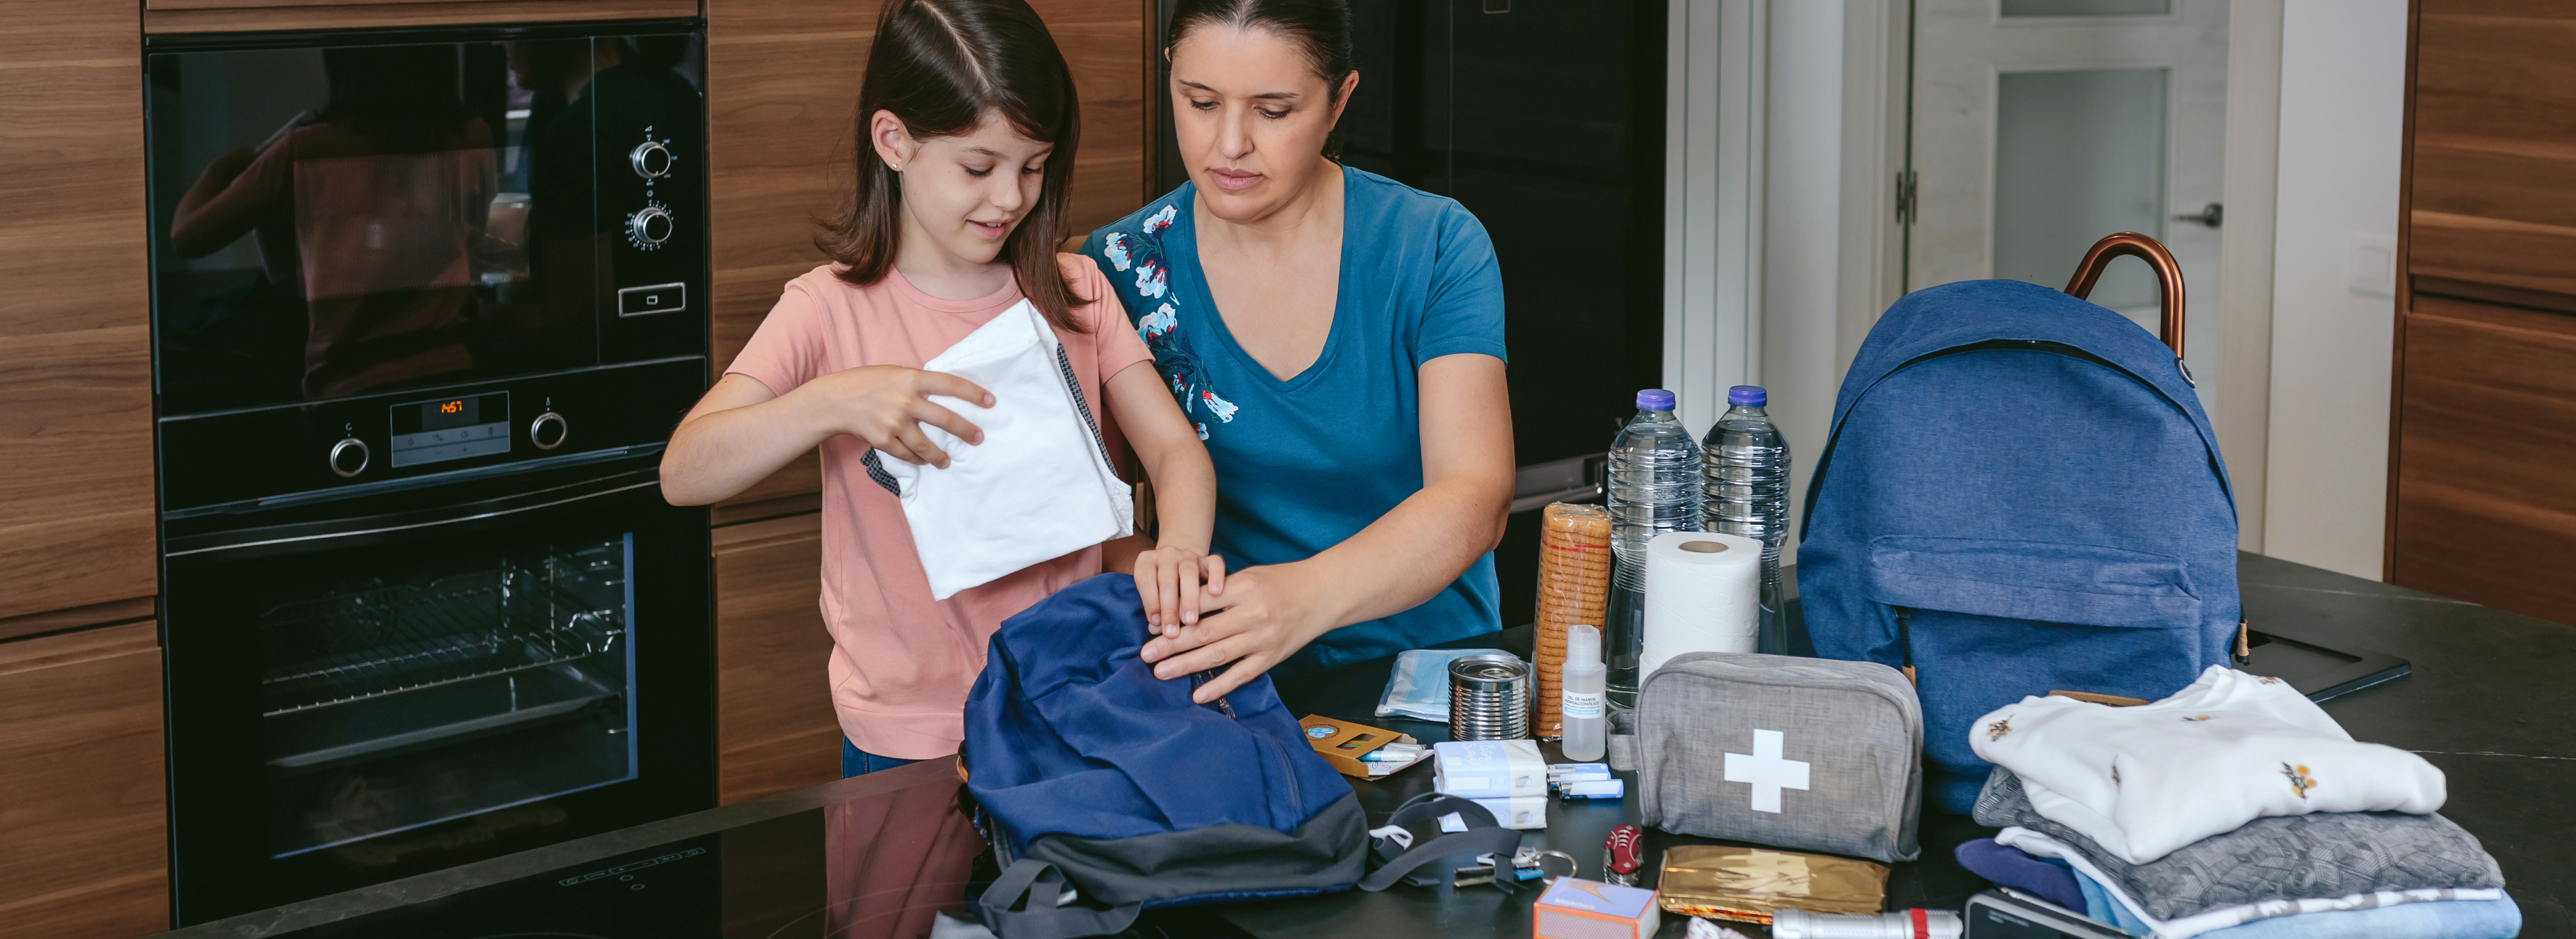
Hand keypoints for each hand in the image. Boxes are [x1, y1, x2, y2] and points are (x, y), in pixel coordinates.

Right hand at [796, 365, 991, 466]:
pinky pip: (907, 454)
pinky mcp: (882, 439)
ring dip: (940, 456)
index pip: (951, 384)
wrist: (834, 400)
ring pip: (926, 445)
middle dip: (966, 431)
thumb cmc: (866, 382)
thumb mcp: (894, 373)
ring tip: (947, 461)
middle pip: (946, 419)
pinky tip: (922, 461)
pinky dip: (916, 459)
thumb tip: (945, 393)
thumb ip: (917, 382)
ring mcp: (894, 421)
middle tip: (978, 439)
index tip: (991, 402)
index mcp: (911, 378)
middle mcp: (906, 399)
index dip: (973, 393)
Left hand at [1134, 547, 1225, 632]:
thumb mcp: (1152, 592)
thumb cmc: (1161, 586)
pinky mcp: (1207, 559)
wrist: (1178, 563)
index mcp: (1147, 561)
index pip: (1146, 579)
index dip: (1150, 602)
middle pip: (1167, 580)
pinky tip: (1216, 594)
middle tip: (1172, 631)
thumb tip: (1155, 628)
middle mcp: (1167, 555)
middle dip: (1169, 608)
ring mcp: (1188, 555)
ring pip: (1189, 573)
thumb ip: (1153, 608)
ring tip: (1191, 621)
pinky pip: (1214, 563)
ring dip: (1189, 599)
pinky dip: (1216, 577)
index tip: (1155, 623)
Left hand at [1140, 564, 1332, 702]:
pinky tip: (1197, 694)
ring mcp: (1262, 638)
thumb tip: (1182, 607)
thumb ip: (1220, 591)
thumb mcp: (1249, 576)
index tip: (1152, 624)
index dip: (1174, 613)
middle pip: (1203, 631)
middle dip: (1171, 643)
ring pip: (1217, 654)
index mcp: (1243, 588)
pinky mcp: (1271, 657)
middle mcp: (1252, 614)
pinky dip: (1219, 686)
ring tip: (1160, 673)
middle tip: (1145, 654)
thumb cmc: (1280, 582)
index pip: (1201, 601)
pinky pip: (1241, 675)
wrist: (1322, 594)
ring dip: (1186, 665)